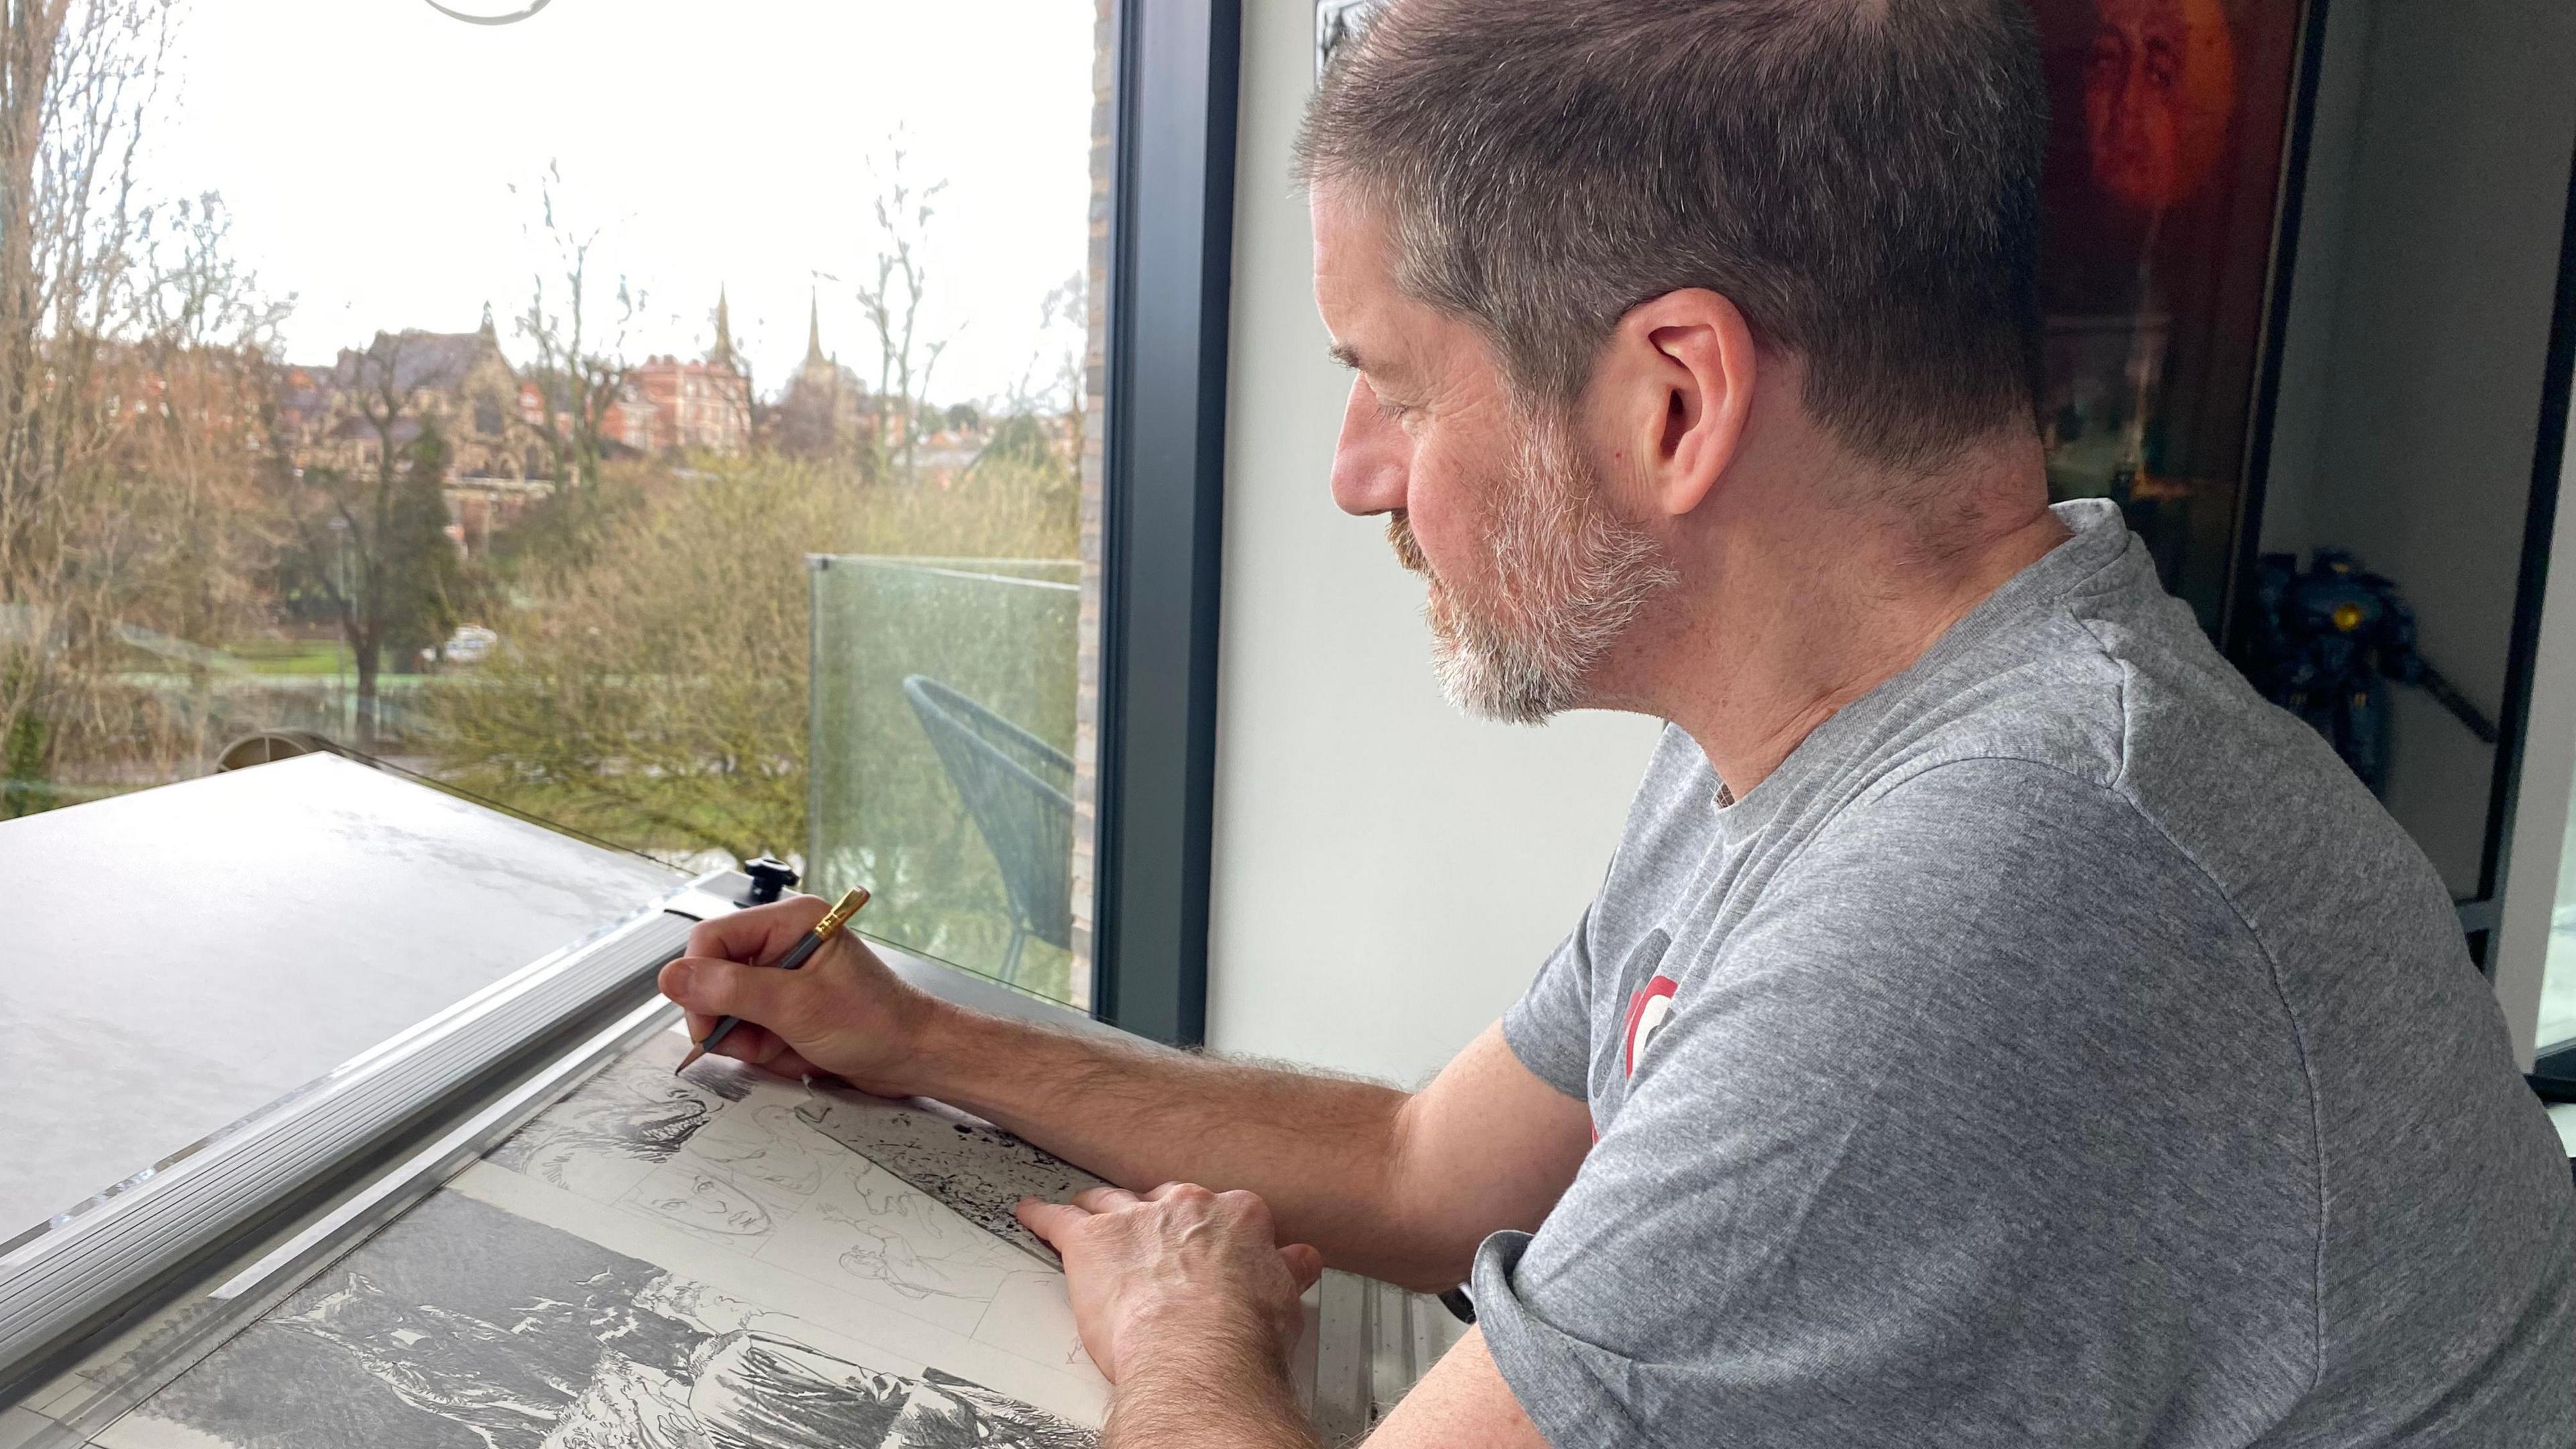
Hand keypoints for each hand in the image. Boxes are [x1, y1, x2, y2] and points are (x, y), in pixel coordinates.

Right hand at [656, 894, 942, 1096]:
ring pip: (724, 1009)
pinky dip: (759, 1048)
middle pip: (711, 976)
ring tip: (784, 1046)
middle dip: (726, 1017)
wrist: (913, 1057)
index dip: (698, 980)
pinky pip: (744, 1028)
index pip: (711, 938)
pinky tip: (789, 1052)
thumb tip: (674, 977)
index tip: (704, 1020)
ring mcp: (781, 978)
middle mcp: (782, 943)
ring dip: (745, 1038)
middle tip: (756, 1039)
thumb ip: (732, 990)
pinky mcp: (782, 1007)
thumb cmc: (877, 1023)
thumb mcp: (797, 1007)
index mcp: (791, 922)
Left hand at [1016, 1184, 1323, 1384]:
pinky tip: (1033, 1213)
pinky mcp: (1090, 1242)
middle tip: (1154, 1239)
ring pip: (1110, 1202)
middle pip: (1164, 1201)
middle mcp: (1185, 1206)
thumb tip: (1301, 1260)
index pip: (1225, 1211)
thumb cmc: (1240, 1333)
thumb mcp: (1285, 1298)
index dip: (1213, 1234)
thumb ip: (1288, 1270)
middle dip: (1158, 1219)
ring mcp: (1135, 1219)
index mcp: (1236, 1215)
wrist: (1198, 1349)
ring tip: (1090, 1212)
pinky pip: (1056, 1220)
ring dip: (1100, 1210)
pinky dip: (1041, 1217)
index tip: (1211, 1248)